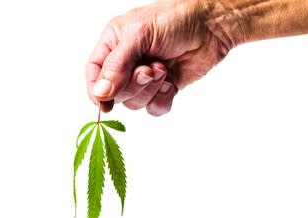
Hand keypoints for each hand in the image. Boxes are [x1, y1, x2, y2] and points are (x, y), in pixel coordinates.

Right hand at [86, 0, 234, 115]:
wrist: (213, 25)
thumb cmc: (175, 18)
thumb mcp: (139, 34)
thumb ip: (117, 65)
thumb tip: (100, 93)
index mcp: (113, 44)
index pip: (94, 73)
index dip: (96, 90)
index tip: (104, 102)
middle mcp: (126, 62)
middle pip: (114, 93)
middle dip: (134, 85)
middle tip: (150, 70)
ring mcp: (145, 77)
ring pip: (134, 103)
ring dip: (150, 90)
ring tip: (164, 69)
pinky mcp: (163, 88)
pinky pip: (153, 108)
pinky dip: (162, 100)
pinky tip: (172, 82)